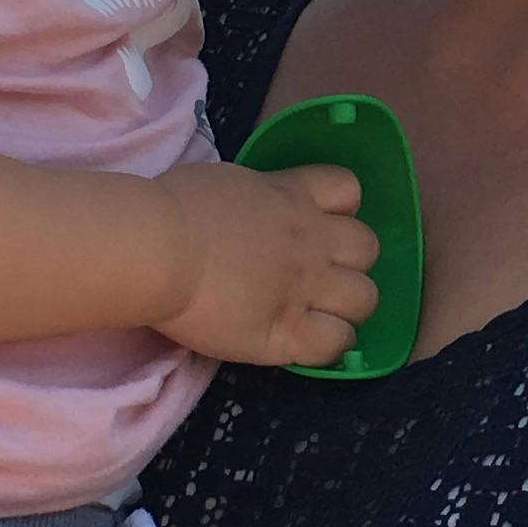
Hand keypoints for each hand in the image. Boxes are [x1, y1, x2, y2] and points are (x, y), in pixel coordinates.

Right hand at [153, 158, 378, 366]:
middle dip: (349, 260)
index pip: (348, 189)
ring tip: (318, 314)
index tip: (315, 224)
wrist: (160, 250)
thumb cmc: (175, 207)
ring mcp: (307, 287)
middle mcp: (312, 240)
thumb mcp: (227, 181)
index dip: (339, 208)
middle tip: (316, 275)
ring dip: (347, 305)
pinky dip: (329, 345)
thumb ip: (256, 197)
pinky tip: (305, 342)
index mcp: (294, 196)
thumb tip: (253, 210)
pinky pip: (337, 343)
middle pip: (368, 248)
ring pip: (365, 298)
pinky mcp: (289, 331)